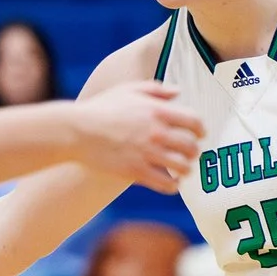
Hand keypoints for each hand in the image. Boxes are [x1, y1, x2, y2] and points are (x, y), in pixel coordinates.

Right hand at [74, 82, 204, 193]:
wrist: (75, 130)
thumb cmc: (101, 108)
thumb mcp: (128, 90)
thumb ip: (156, 89)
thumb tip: (178, 91)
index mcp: (157, 111)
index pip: (194, 122)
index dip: (201, 130)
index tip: (200, 135)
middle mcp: (156, 132)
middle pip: (191, 146)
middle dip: (194, 152)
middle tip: (190, 155)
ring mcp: (147, 153)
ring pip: (182, 167)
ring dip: (186, 169)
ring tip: (182, 170)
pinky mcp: (136, 171)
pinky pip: (166, 184)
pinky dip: (173, 186)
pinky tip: (171, 183)